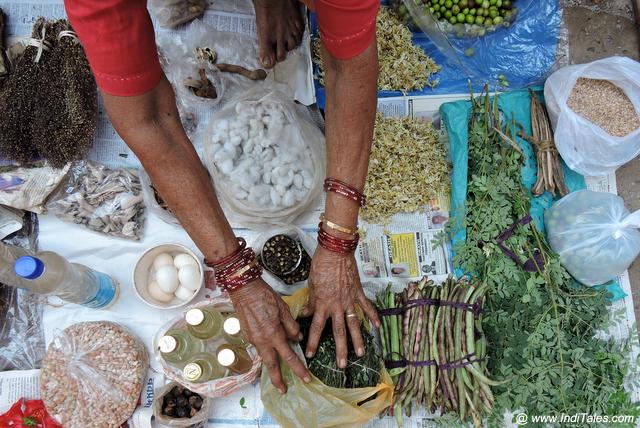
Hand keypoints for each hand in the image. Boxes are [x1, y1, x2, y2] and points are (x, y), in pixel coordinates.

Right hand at [229, 278, 310, 392]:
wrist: (244, 290)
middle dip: (278, 379)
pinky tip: (269, 351)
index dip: (298, 369)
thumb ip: (291, 326)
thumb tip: (297, 338)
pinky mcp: (247, 334)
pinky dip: (265, 352)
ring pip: (264, 356)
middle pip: (271, 365)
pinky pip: (259, 347)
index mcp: (274, 334)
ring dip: (271, 366)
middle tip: (284, 390)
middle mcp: (262, 340)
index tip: (306, 378)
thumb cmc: (265, 296)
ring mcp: (253, 338)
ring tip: (277, 374)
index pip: (288, 356)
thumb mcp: (284, 309)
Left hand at [301, 246, 380, 367]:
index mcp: (322, 304)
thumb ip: (311, 301)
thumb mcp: (311, 284)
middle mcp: (336, 305)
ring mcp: (349, 300)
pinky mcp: (358, 293)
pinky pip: (367, 307)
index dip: (312, 341)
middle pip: (338, 331)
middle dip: (340, 349)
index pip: (315, 327)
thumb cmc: (320, 265)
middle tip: (342, 365)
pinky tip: (377, 326)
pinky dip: (373, 316)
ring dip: (357, 339)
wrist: (335, 251)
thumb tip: (305, 313)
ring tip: (360, 353)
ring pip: (354, 324)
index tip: (310, 354)